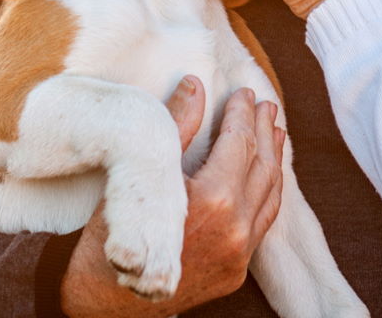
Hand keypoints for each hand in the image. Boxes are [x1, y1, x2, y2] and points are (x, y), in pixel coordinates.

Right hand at [61, 80, 285, 317]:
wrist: (107, 306)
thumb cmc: (114, 239)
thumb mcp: (140, 177)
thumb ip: (175, 128)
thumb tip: (195, 86)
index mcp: (214, 200)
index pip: (239, 142)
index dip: (241, 113)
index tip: (241, 91)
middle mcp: (236, 228)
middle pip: (261, 165)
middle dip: (263, 129)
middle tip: (264, 103)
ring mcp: (240, 253)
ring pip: (270, 194)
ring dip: (273, 159)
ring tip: (274, 131)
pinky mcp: (237, 270)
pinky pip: (263, 222)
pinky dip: (267, 192)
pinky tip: (266, 177)